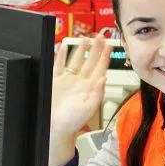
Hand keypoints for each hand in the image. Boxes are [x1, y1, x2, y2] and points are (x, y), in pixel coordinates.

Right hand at [49, 35, 110, 165]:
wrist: (54, 128)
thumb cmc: (71, 123)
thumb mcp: (89, 108)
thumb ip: (97, 92)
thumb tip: (104, 77)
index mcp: (90, 88)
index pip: (100, 67)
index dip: (105, 56)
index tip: (110, 44)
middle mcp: (80, 82)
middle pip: (90, 61)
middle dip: (95, 48)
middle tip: (100, 36)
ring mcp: (67, 81)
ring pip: (76, 60)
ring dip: (80, 49)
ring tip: (85, 38)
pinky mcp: (54, 81)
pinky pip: (58, 64)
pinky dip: (60, 55)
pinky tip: (64, 46)